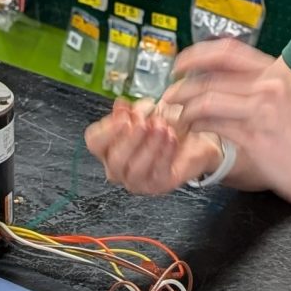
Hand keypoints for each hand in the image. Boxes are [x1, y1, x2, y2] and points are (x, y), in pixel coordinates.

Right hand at [84, 98, 220, 194]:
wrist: (195, 138)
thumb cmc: (166, 126)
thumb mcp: (148, 112)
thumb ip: (132, 110)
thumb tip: (121, 105)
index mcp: (109, 148)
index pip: (95, 142)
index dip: (108, 129)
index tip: (124, 116)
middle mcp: (119, 168)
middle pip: (114, 159)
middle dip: (130, 138)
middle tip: (144, 122)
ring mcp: (137, 181)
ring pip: (135, 169)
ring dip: (149, 145)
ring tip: (161, 127)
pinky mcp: (158, 186)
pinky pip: (158, 171)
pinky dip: (164, 152)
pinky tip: (171, 138)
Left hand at [158, 42, 290, 206]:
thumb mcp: (287, 103)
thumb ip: (260, 89)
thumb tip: (225, 81)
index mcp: (276, 76)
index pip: (228, 52)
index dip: (198, 54)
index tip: (181, 64)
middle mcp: (269, 88)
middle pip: (212, 76)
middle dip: (183, 84)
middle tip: (170, 95)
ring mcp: (262, 112)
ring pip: (206, 99)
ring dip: (185, 107)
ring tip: (178, 116)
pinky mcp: (254, 137)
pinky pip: (212, 124)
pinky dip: (195, 125)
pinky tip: (191, 130)